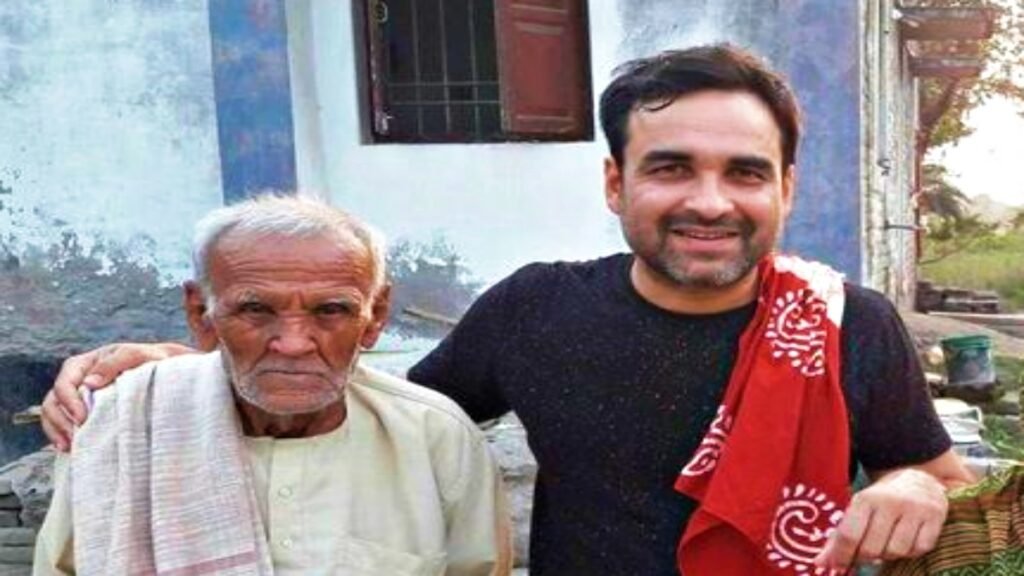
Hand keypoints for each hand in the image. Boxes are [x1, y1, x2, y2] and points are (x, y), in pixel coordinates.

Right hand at [41, 342, 196, 450]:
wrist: (164, 371)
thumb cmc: (150, 360)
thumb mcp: (136, 355)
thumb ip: (114, 364)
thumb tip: (89, 383)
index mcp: (83, 364)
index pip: (64, 382)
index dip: (69, 401)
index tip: (82, 418)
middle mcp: (75, 380)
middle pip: (53, 401)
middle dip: (60, 420)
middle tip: (76, 438)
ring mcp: (76, 397)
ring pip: (52, 414)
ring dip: (57, 431)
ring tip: (69, 447)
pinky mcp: (82, 412)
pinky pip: (62, 425)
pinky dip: (61, 436)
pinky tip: (70, 448)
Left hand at [814, 468, 947, 570]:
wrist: (920, 480)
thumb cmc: (882, 502)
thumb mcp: (858, 511)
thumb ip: (839, 538)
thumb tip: (819, 563)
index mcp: (866, 498)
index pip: (849, 534)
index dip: (842, 556)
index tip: (838, 566)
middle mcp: (890, 502)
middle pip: (872, 548)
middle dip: (865, 557)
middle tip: (865, 554)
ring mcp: (915, 509)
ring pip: (896, 551)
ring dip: (889, 555)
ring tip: (886, 544)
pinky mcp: (935, 517)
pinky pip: (920, 549)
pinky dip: (911, 551)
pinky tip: (907, 540)